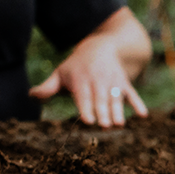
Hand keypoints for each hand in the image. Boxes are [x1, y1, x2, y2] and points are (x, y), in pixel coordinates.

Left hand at [30, 7, 150, 127]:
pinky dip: (138, 103)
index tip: (88, 120)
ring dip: (118, 111)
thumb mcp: (60, 73)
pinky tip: (143, 115)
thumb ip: (47, 87)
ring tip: (119, 124)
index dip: (86, 108)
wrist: (100, 46)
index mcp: (80, 81)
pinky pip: (132, 93)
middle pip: (100, 99)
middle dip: (103, 112)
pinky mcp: (124, 83)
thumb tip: (31, 95)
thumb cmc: (76, 67)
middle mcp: (97, 81)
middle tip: (105, 126)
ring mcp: (112, 82)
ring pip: (115, 99)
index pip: (83, 97)